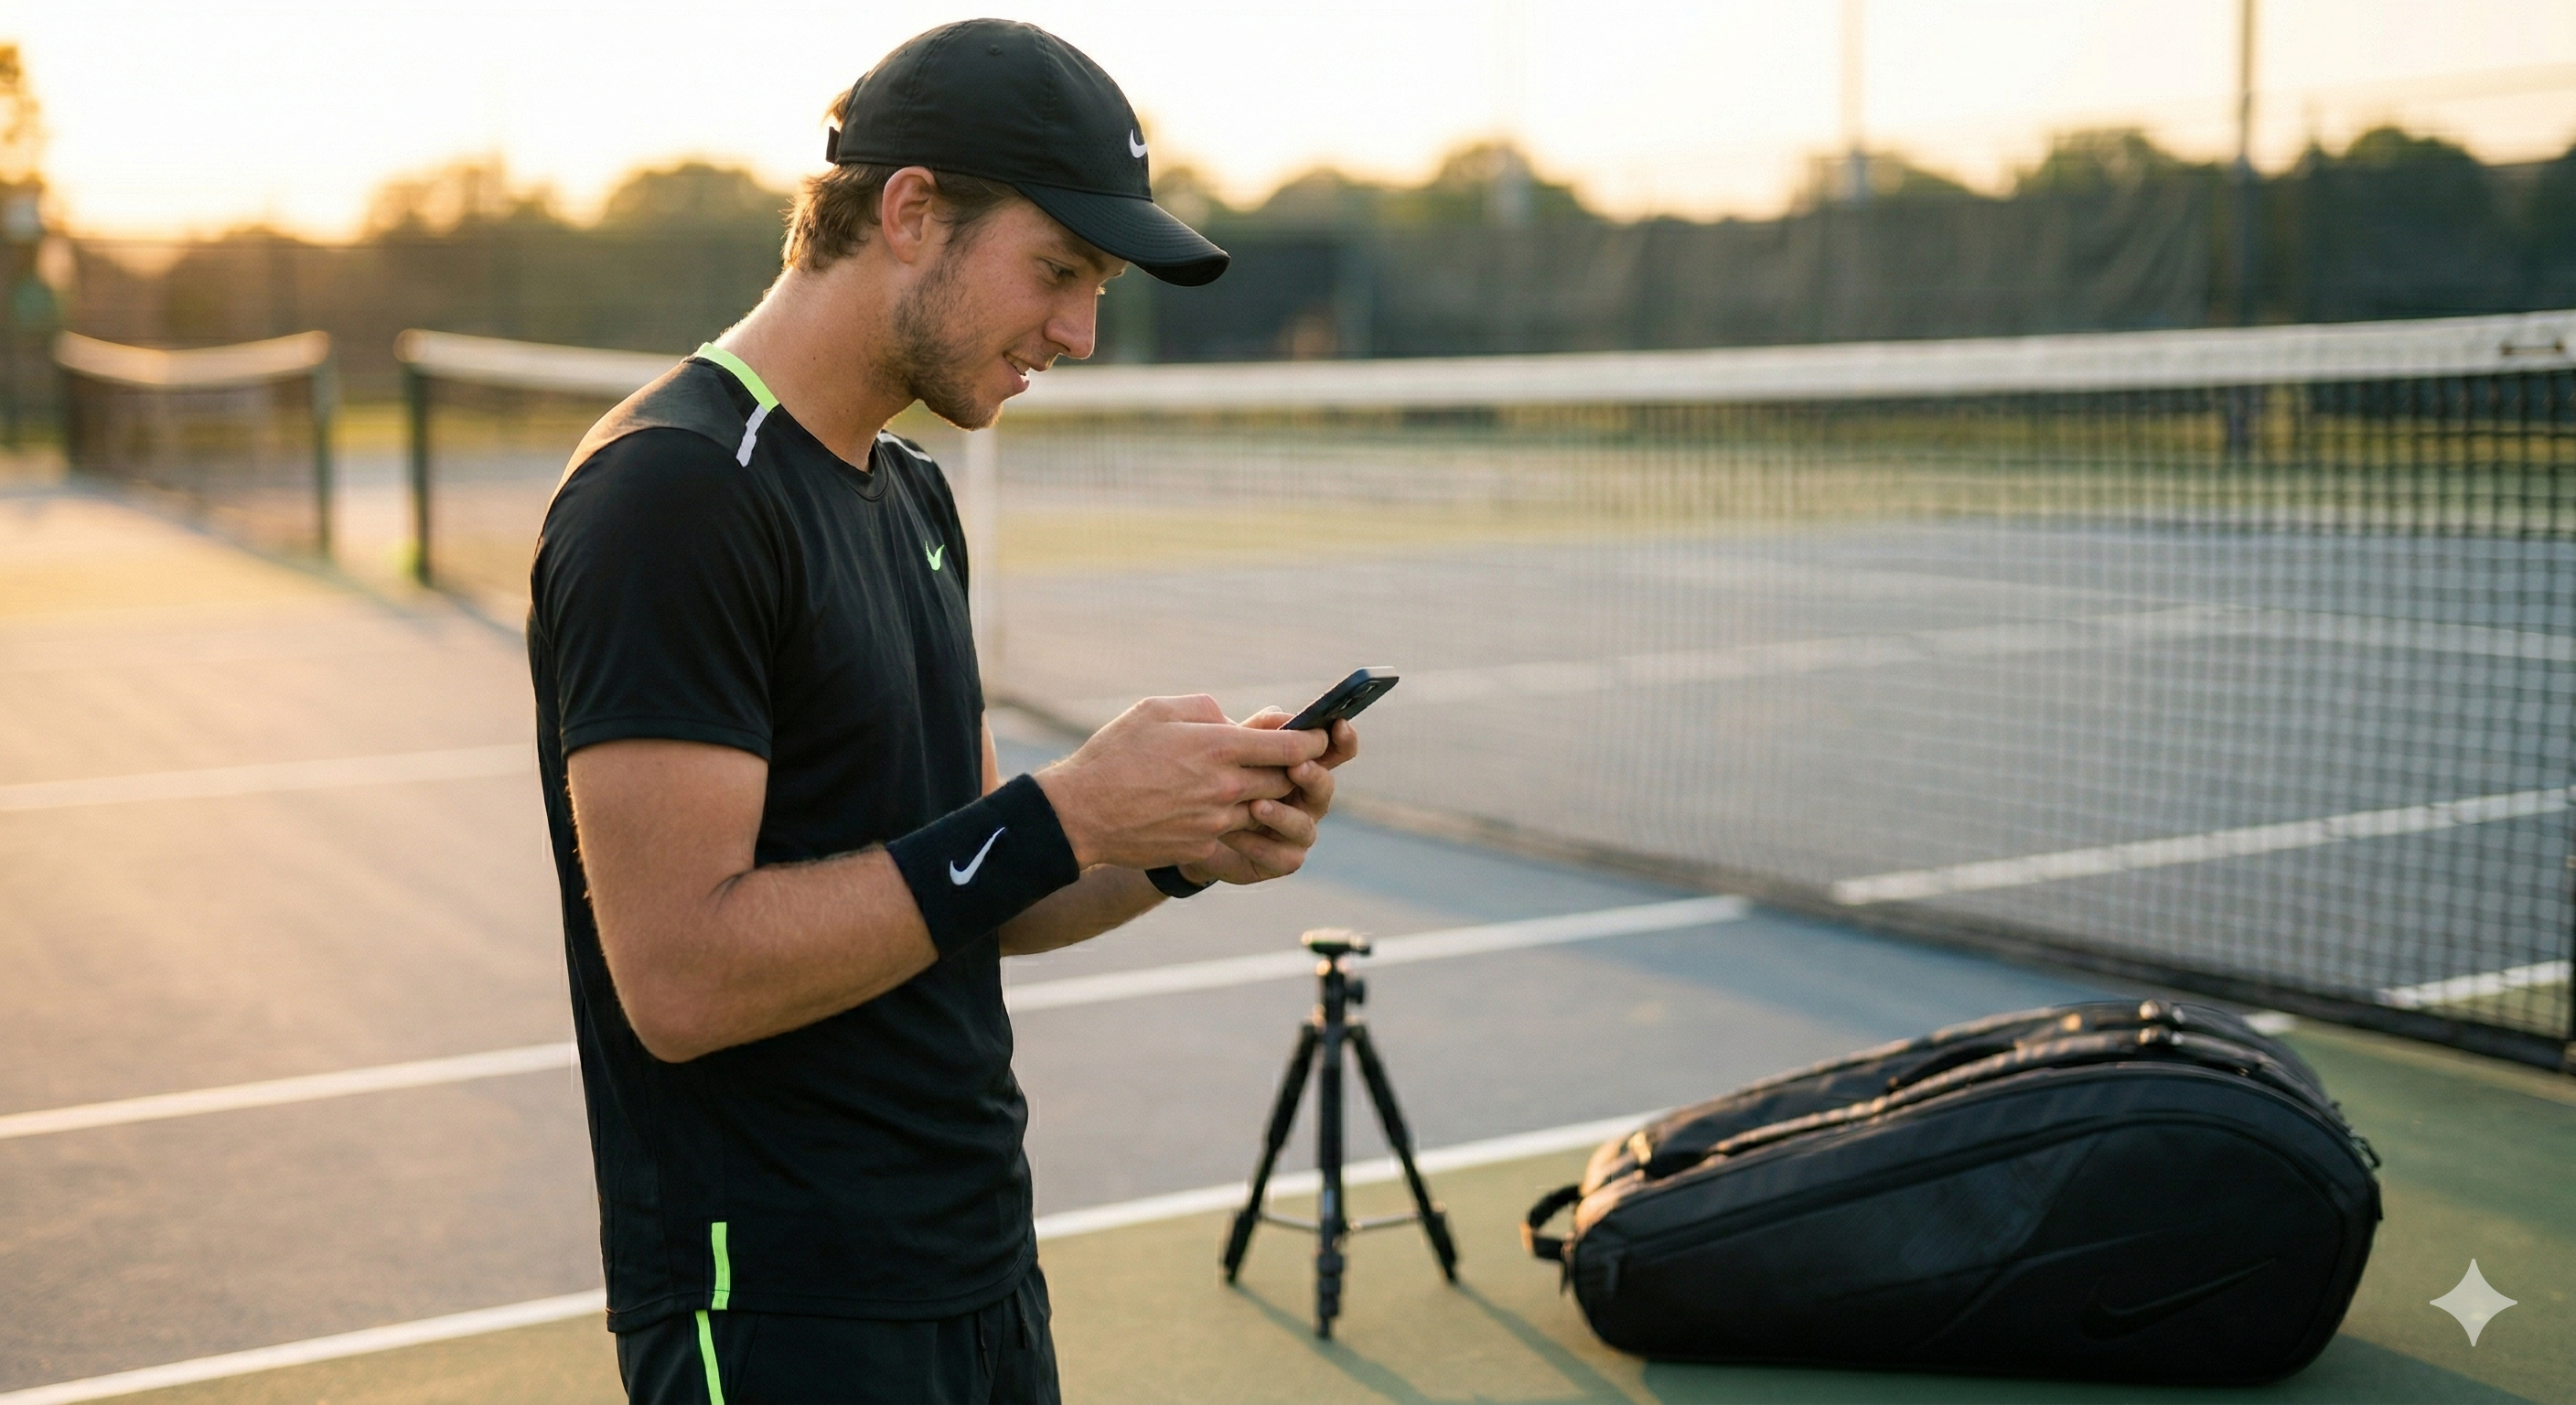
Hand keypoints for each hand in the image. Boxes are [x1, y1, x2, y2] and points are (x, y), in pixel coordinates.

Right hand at [1035, 695, 1327, 870]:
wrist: (1080, 814)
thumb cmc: (1114, 754)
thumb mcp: (1156, 710)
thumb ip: (1205, 708)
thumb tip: (1235, 720)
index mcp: (1218, 746)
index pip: (1290, 745)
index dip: (1314, 739)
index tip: (1320, 734)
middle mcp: (1225, 787)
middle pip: (1286, 780)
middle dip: (1295, 768)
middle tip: (1294, 758)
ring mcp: (1216, 821)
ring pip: (1266, 809)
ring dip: (1269, 796)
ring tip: (1257, 781)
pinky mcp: (1203, 846)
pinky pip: (1238, 833)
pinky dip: (1242, 820)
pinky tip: (1227, 809)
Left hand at [1178, 708, 1357, 887]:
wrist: (1196, 824)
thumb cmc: (1223, 779)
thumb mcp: (1237, 748)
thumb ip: (1260, 731)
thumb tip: (1282, 717)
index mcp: (1305, 768)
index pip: (1336, 752)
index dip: (1343, 740)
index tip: (1339, 725)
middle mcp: (1308, 801)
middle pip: (1325, 788)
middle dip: (1313, 777)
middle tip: (1295, 767)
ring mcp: (1298, 833)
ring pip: (1303, 827)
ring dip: (1281, 815)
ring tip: (1255, 805)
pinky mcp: (1281, 861)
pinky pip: (1279, 857)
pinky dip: (1256, 844)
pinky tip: (1231, 833)